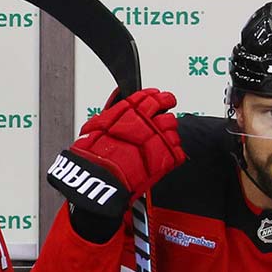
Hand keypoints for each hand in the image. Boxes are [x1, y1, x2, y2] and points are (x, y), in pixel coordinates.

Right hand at [52, 88, 185, 220]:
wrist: (102, 177)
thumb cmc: (94, 155)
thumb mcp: (95, 126)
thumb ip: (112, 111)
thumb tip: (118, 98)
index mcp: (127, 110)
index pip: (147, 96)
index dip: (154, 95)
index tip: (157, 95)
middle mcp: (145, 121)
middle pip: (165, 106)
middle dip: (166, 105)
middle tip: (167, 105)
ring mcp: (158, 138)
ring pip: (173, 126)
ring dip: (168, 128)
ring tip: (162, 133)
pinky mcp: (166, 157)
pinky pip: (178, 148)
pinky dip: (173, 150)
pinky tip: (165, 151)